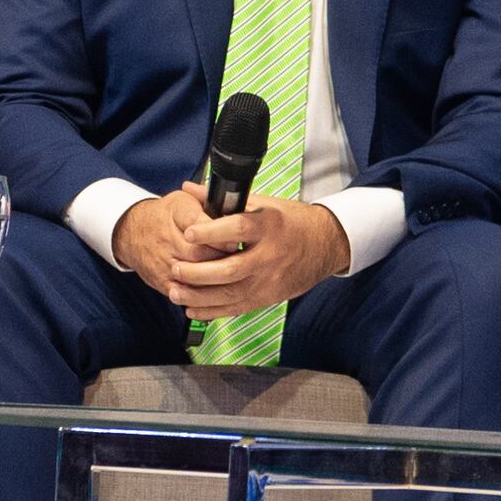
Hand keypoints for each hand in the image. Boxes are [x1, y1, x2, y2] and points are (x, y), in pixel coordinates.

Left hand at [116, 190, 341, 320]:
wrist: (326, 245)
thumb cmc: (292, 221)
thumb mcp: (263, 203)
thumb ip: (223, 200)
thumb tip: (189, 189)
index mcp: (270, 225)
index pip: (238, 229)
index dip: (211, 232)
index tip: (188, 233)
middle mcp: (271, 255)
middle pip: (231, 269)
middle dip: (198, 272)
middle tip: (174, 267)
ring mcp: (270, 280)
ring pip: (231, 294)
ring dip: (199, 296)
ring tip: (175, 291)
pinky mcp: (269, 297)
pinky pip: (237, 308)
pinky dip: (213, 311)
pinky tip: (192, 308)